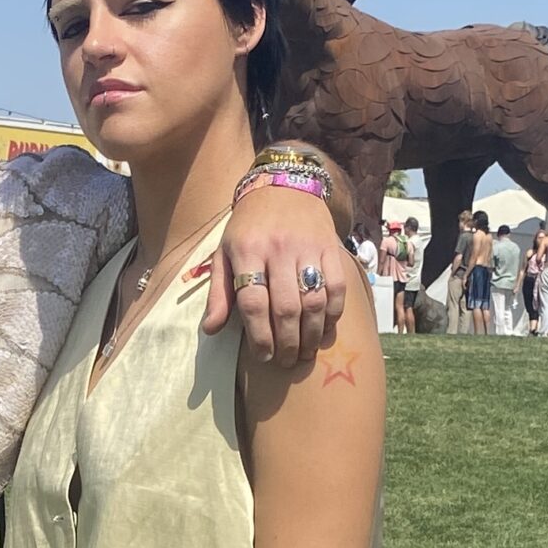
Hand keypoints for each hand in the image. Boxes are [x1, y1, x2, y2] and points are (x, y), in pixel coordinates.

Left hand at [207, 183, 351, 366]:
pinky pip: (336, 287)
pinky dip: (333, 314)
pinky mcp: (330, 247)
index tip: (262, 357)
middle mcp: (279, 248)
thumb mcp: (225, 253)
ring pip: (314, 301)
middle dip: (286, 343)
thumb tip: (211, 330)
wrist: (284, 186)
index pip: (253, 302)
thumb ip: (219, 293)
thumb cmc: (249, 228)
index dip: (259, 336)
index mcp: (247, 250)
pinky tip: (325, 330)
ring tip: (306, 353)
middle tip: (286, 361)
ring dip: (311, 335)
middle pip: (285, 308)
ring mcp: (308, 247)